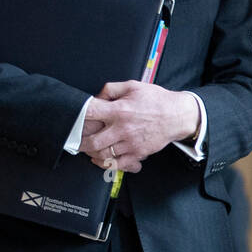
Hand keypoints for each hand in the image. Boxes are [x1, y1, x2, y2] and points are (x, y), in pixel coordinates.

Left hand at [78, 82, 197, 170]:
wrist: (177, 116)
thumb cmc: (156, 100)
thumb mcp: (133, 86)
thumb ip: (111, 89)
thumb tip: (97, 97)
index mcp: (119, 110)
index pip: (90, 114)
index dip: (78, 116)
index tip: (74, 118)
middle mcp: (123, 128)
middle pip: (92, 141)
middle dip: (80, 142)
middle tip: (75, 140)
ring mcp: (130, 143)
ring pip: (102, 154)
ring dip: (91, 152)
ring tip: (87, 148)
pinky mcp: (137, 154)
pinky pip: (116, 164)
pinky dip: (104, 164)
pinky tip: (99, 159)